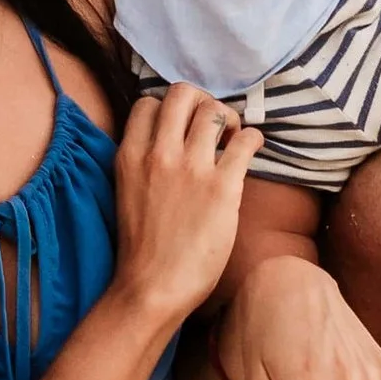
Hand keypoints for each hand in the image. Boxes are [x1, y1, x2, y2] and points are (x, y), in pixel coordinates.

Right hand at [113, 82, 263, 331]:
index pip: (148, 103)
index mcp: (130, 156)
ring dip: (229, 118)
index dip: (169, 109)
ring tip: (233, 139)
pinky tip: (252, 149)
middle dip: (202, 102)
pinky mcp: (222, 188)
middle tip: (212, 126)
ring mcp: (191, 169)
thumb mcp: (127, 192)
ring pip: (214, 110)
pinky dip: (253, 138)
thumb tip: (166, 144)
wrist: (154, 287)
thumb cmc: (141, 249)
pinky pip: (246, 141)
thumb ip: (142, 163)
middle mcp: (159, 154)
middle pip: (182, 93)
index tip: (182, 126)